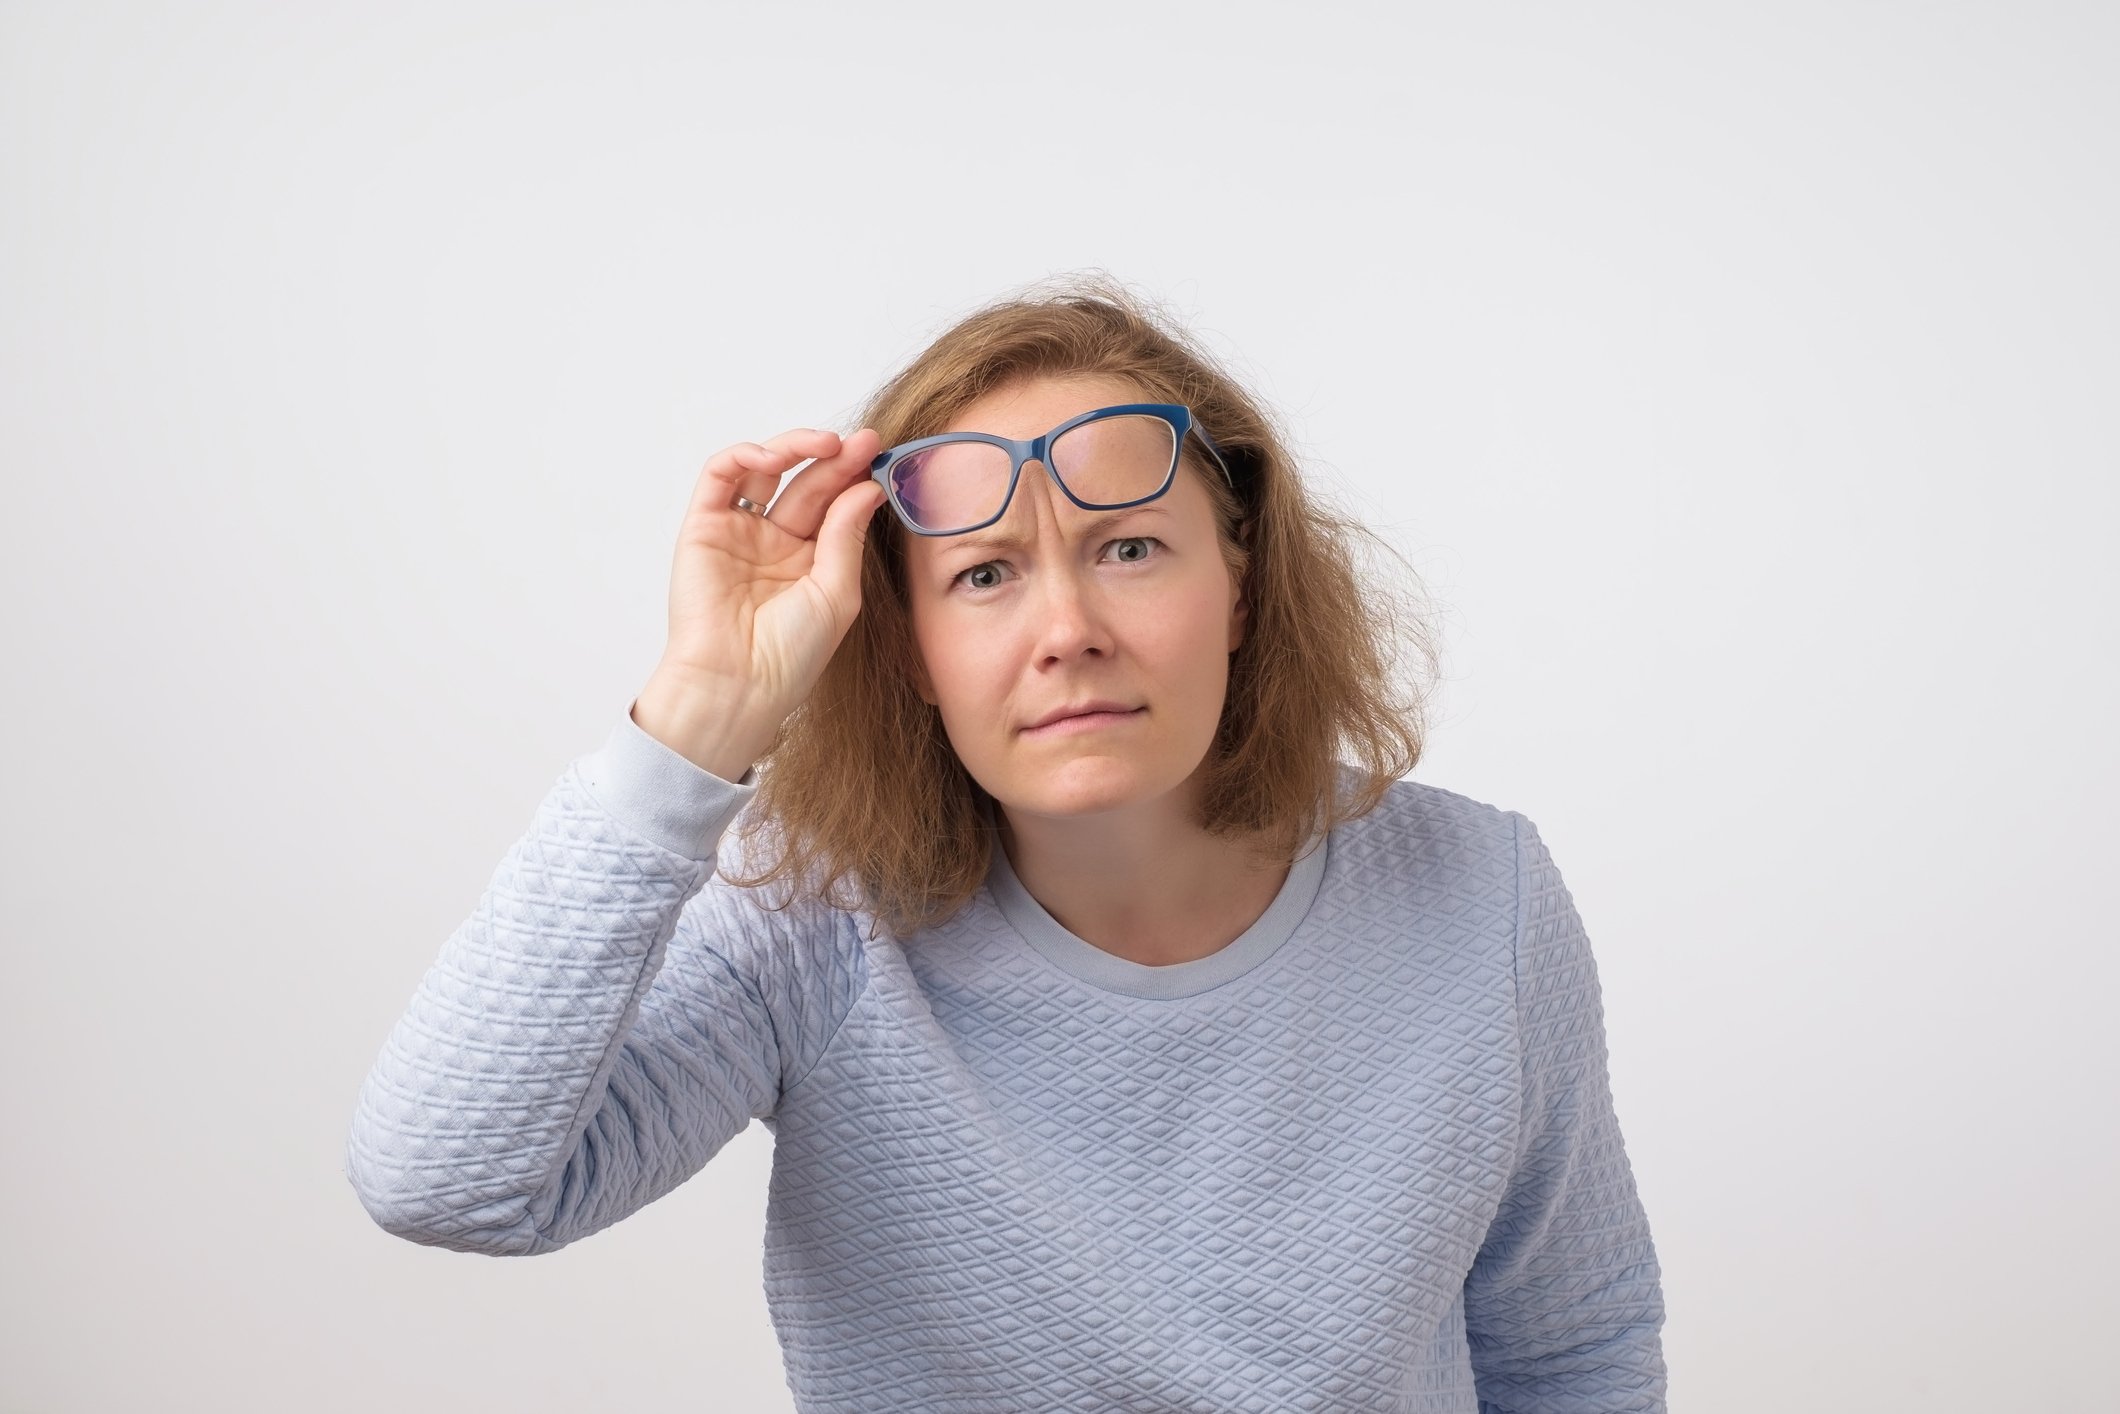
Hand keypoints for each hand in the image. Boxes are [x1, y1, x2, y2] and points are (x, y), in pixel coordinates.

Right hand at [642, 426, 888, 769]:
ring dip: (796, 448)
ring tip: (828, 444)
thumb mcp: (836, 592)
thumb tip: (868, 486)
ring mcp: (739, 533)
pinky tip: (777, 457)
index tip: (883, 457)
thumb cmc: (790, 654)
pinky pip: (721, 476)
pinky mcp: (704, 527)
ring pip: (766, 471)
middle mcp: (775, 544)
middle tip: (865, 442)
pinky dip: (746, 456)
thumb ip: (847, 535)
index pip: (836, 505)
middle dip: (837, 459)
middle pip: (807, 484)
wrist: (737, 683)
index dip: (857, 478)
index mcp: (811, 563)